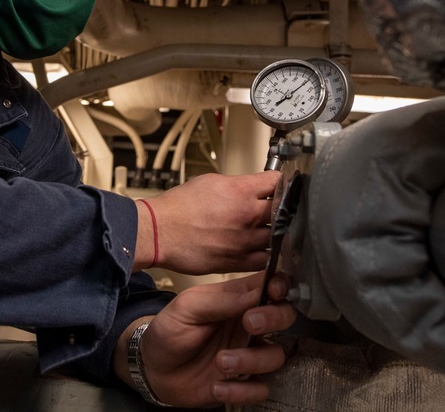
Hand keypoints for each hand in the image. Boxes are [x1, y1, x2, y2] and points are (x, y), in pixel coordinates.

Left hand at [114, 272, 294, 407]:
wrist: (153, 368)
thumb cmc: (169, 331)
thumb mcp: (187, 307)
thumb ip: (221, 300)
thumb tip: (256, 293)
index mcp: (236, 300)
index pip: (270, 285)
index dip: (279, 285)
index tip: (272, 292)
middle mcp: (247, 326)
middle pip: (284, 316)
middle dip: (274, 319)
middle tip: (250, 323)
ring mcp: (248, 354)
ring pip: (275, 355)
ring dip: (251, 360)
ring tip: (220, 361)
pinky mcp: (242, 383)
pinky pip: (260, 388)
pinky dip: (241, 390)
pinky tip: (217, 387)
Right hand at [136, 171, 278, 273]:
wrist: (159, 232)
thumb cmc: (179, 207)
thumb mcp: (211, 182)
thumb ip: (238, 185)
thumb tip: (254, 188)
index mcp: (240, 192)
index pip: (276, 182)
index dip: (283, 182)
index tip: (284, 186)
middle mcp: (247, 216)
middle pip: (284, 210)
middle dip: (284, 208)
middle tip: (282, 208)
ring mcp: (244, 242)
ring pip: (279, 237)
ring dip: (278, 232)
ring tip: (273, 229)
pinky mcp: (238, 262)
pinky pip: (266, 260)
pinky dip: (268, 254)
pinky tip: (266, 249)